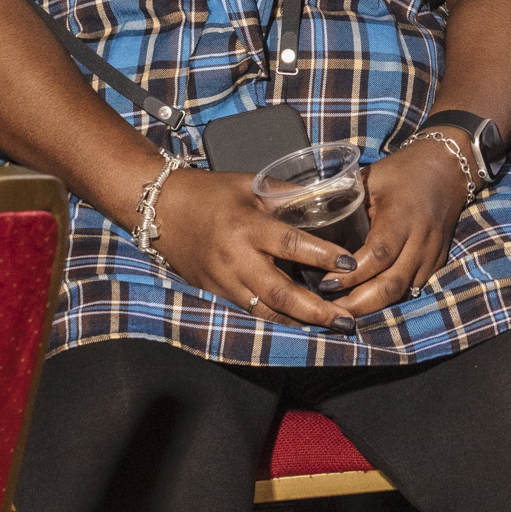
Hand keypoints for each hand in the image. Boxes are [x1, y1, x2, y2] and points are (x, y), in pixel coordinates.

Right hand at [149, 167, 364, 329]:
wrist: (159, 209)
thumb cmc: (208, 192)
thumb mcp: (249, 184)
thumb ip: (287, 194)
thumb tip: (327, 196)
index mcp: (246, 226)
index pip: (291, 244)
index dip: (323, 256)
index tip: (350, 264)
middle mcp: (235, 259)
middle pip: (280, 293)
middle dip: (316, 310)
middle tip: (346, 320)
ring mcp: (222, 281)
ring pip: (265, 312)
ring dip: (299, 322)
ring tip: (330, 326)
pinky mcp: (212, 293)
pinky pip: (248, 312)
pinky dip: (275, 319)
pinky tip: (298, 323)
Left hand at [307, 137, 470, 320]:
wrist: (447, 170)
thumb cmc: (402, 172)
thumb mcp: (370, 179)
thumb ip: (345, 202)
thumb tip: (307, 219)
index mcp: (403, 216)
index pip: (378, 254)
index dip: (352, 275)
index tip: (325, 284)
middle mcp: (421, 240)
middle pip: (391, 284)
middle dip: (359, 303)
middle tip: (329, 312)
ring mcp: (431, 255)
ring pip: (402, 293)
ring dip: (372, 307)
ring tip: (342, 313)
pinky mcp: (436, 264)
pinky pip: (411, 289)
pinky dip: (387, 300)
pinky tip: (366, 304)